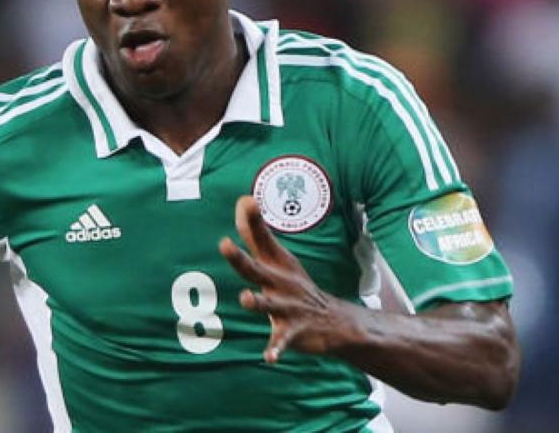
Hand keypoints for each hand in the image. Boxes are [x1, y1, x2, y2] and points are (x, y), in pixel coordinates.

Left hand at [219, 196, 358, 363]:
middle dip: (241, 258)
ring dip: (258, 302)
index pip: (262, 240)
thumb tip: (243, 200)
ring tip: (246, 298)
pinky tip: (269, 357)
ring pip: (269, 304)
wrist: (334, 321)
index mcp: (276, 265)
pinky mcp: (292, 331)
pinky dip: (276, 349)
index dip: (251, 222)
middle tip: (224, 244)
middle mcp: (280, 282)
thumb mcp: (277, 259)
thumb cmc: (295, 286)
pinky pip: (281, 340)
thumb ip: (256, 233)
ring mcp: (288, 306)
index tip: (245, 201)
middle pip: (257, 268)